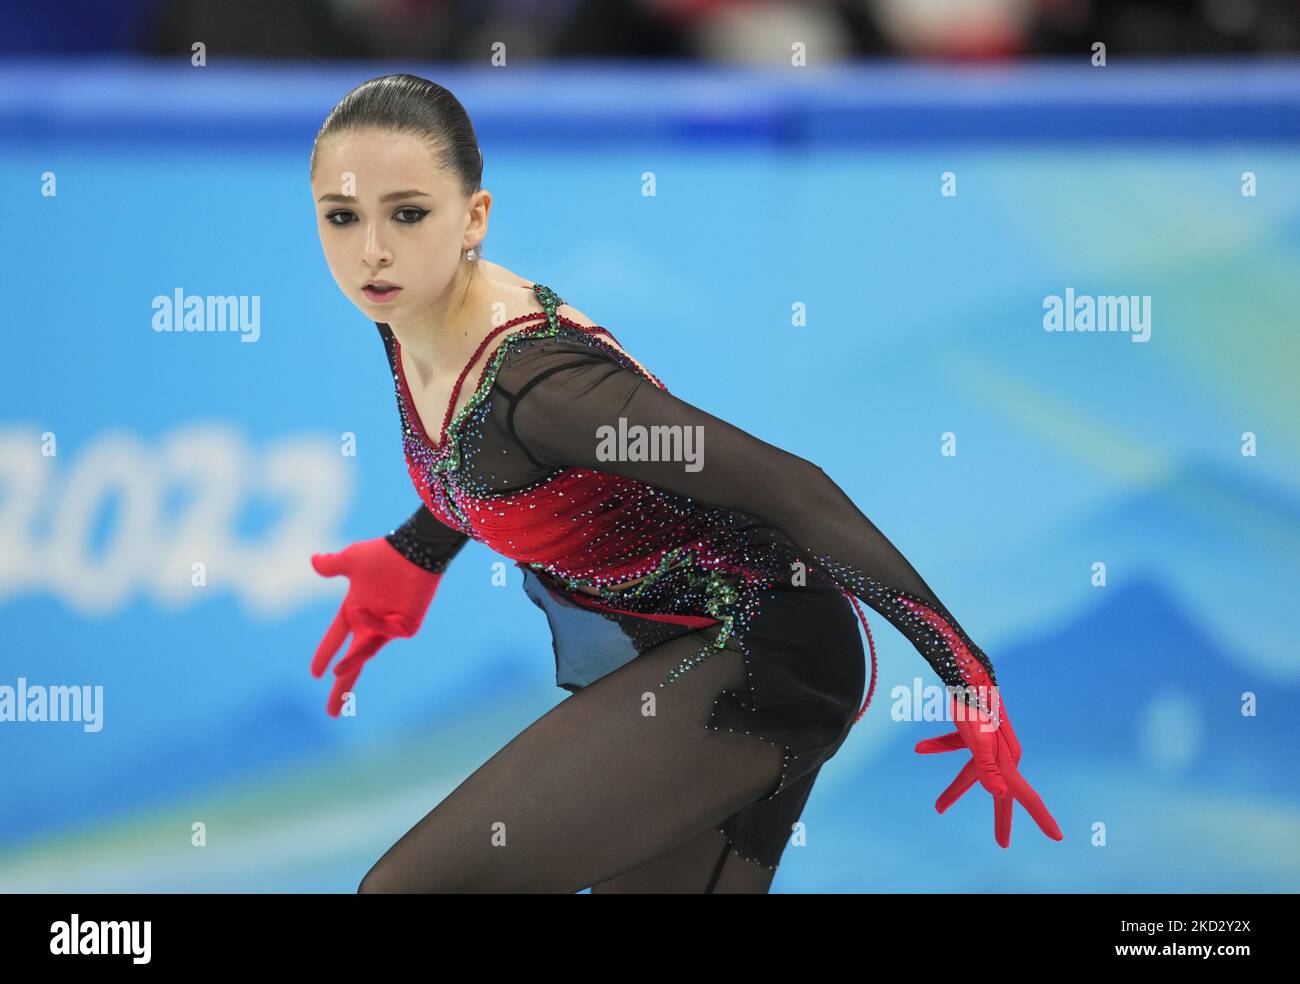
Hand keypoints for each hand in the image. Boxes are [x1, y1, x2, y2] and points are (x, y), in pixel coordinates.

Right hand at [309, 537, 443, 716]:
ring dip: (351, 666)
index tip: (314, 673)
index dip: (324, 654)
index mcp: (354, 611)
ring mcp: (388, 626)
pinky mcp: (406, 626)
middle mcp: (369, 623)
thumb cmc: (384, 554)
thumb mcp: (351, 560)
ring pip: (366, 654)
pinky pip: (385, 634)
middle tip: (331, 713)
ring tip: (335, 673)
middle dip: (342, 688)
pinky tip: (361, 611)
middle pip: (352, 662)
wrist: (414, 549)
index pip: (335, 639)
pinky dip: (372, 626)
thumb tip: (314, 560)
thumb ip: (333, 566)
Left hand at [914, 692, 1062, 846]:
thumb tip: (998, 794)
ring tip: (939, 807)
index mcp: (1007, 760)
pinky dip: (940, 746)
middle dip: (1000, 818)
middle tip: (1003, 842)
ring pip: (973, 772)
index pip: (1025, 795)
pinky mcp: (973, 731)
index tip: (1058, 837)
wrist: (964, 671)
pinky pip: (957, 746)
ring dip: (956, 789)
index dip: (1042, 818)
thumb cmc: (971, 707)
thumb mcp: (976, 740)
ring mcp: (988, 742)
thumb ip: (986, 768)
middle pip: (999, 791)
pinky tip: (921, 748)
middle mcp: (1003, 753)